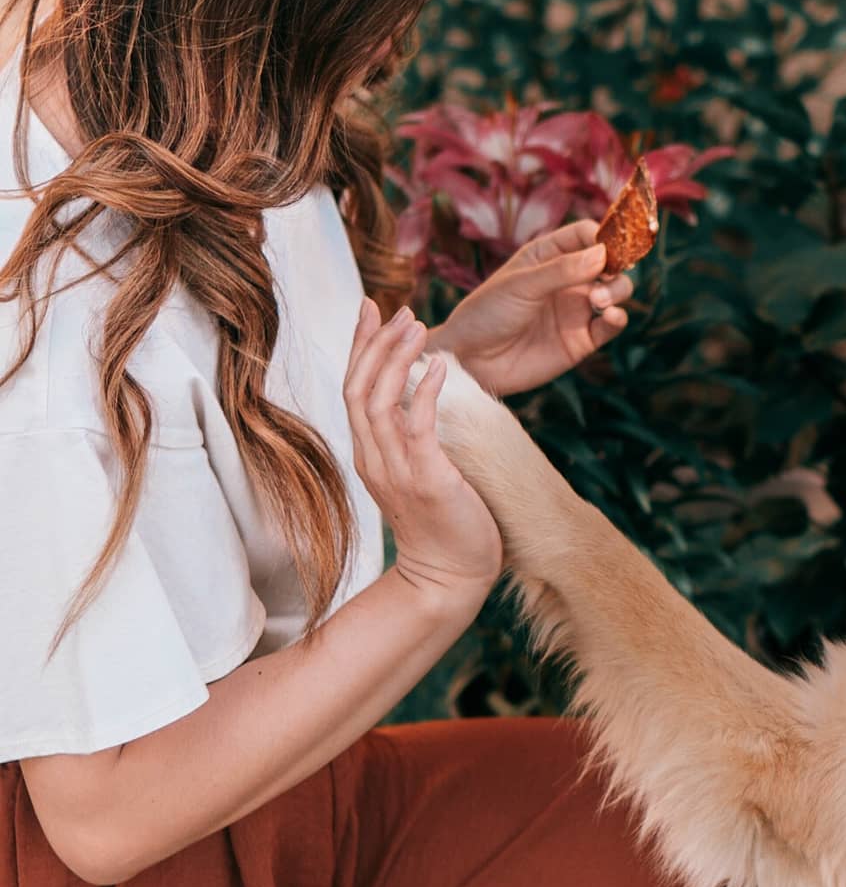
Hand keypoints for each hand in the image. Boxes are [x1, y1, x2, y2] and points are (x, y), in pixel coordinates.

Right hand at [345, 300, 502, 608]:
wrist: (449, 578)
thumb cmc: (443, 524)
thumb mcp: (418, 472)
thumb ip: (411, 436)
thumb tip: (420, 394)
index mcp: (369, 454)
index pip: (354, 389)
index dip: (361, 346)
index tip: (370, 308)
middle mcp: (374, 459)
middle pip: (359, 388)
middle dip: (375, 343)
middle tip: (398, 308)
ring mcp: (396, 470)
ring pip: (379, 401)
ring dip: (397, 359)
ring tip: (417, 325)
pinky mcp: (426, 480)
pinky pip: (417, 428)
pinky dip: (425, 393)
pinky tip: (439, 365)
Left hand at [430, 221, 634, 397]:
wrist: (472, 361)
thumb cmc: (487, 313)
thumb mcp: (521, 284)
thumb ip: (562, 269)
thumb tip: (603, 253)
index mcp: (548, 255)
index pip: (586, 234)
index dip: (603, 236)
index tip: (608, 247)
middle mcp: (567, 279)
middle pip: (609, 262)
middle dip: (616, 265)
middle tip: (605, 277)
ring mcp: (576, 309)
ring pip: (615, 291)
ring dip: (617, 290)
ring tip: (598, 300)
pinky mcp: (582, 339)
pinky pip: (611, 325)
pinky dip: (618, 318)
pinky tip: (611, 316)